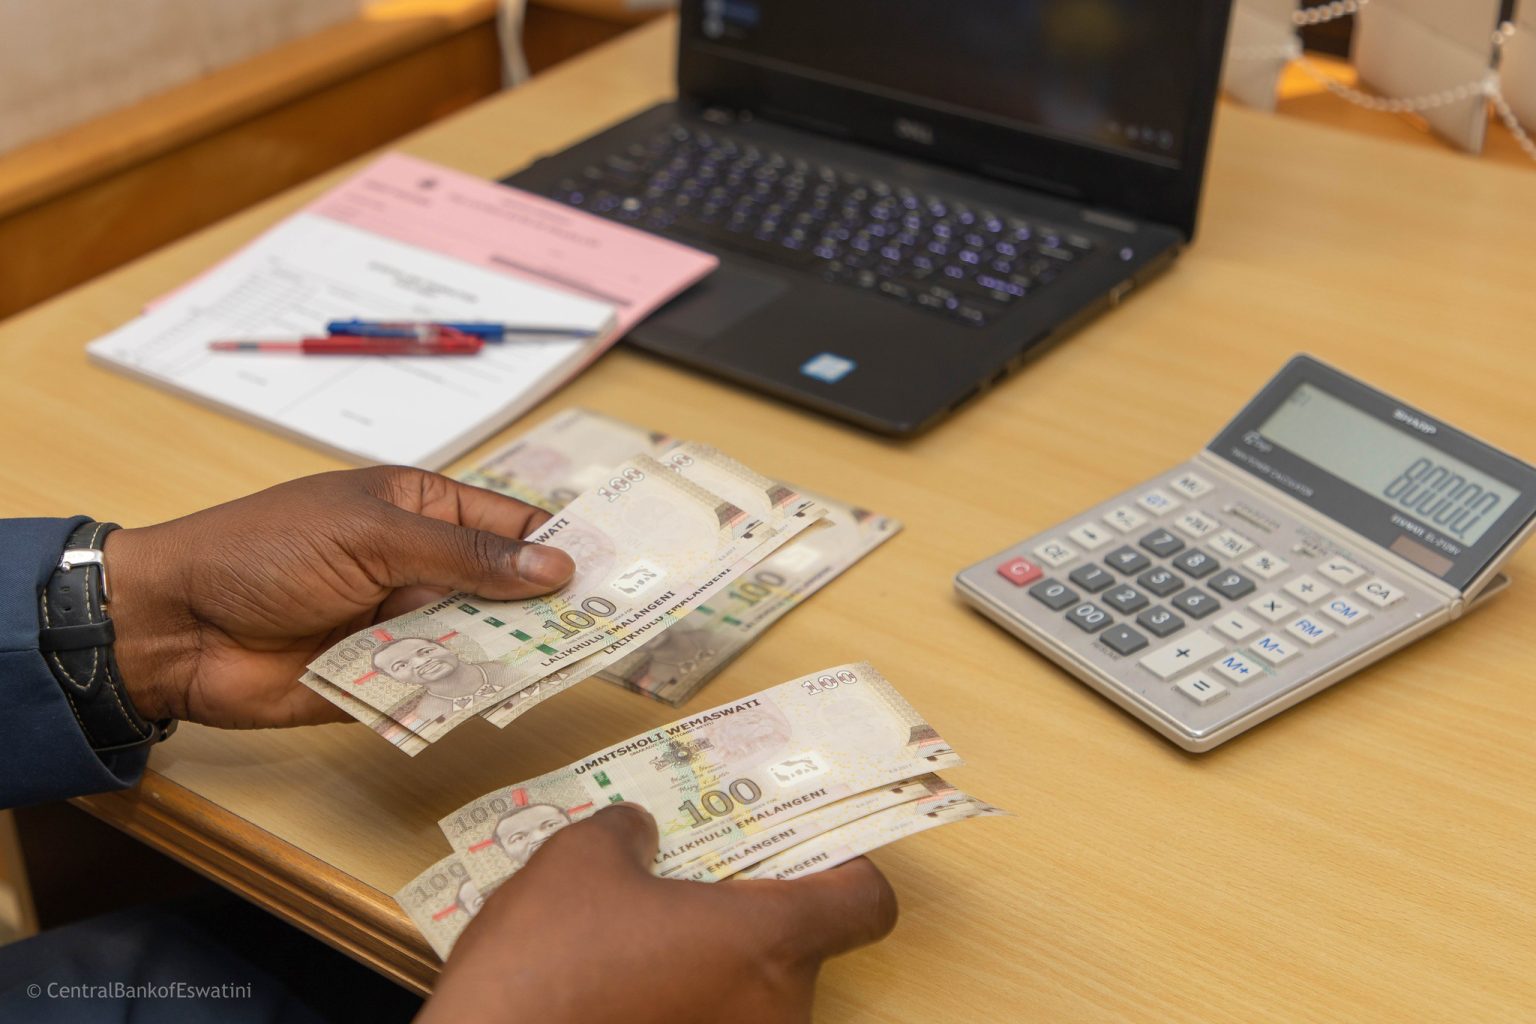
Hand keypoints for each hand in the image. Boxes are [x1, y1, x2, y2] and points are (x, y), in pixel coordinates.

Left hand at [103, 467, 574, 727]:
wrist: (175, 627)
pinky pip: (444, 689)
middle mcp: (422, 569)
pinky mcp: (387, 682)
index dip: (564, 547)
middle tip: (616, 630)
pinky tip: (508, 697)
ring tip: (572, 666)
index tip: (624, 569)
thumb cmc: (264, 551)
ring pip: (483, 644)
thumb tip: (555, 568)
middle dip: (554, 610)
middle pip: (509, 592)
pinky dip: (470, 694)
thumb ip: (466, 558)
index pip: (512, 527)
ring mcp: (406, 627)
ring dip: (515, 654)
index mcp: (422, 512)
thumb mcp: (372, 536)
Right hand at [421, 804, 897, 1023]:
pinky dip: (683, 1003)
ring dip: (711, 962)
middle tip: (691, 880)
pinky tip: (620, 984)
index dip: (845, 867)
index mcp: (767, 941)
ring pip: (750, 994)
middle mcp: (773, 1011)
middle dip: (749, 911)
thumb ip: (630, 832)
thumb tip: (641, 832)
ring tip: (639, 933)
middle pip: (799, 947)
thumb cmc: (547, 961)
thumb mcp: (583, 859)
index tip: (808, 846)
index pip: (865, 904)